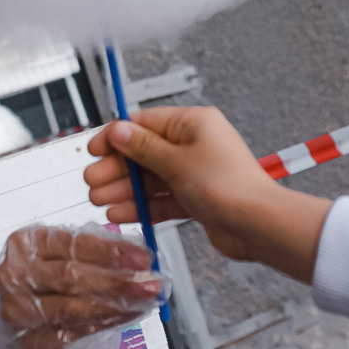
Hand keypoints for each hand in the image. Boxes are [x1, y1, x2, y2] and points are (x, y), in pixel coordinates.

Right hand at [0, 225, 159, 348]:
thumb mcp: (59, 252)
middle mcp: (15, 275)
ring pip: (73, 308)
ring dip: (115, 306)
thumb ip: (92, 250)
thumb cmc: (43, 276)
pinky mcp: (29, 340)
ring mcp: (19, 310)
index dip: (110, 251)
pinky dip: (105, 324)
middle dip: (116, 281)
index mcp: (25, 243)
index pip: (71, 243)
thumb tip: (138, 257)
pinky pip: (74, 332)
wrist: (13, 313)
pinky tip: (127, 316)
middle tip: (150, 283)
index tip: (143, 257)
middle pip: (71, 277)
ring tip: (144, 301)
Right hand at [84, 108, 331, 281]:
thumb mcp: (177, 161)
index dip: (116, 137)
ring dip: (124, 190)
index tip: (93, 150)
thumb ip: (143, 147)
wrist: (257, 225)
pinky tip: (119, 213)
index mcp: (193, 124)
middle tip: (91, 181)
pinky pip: (162, 199)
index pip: (144, 123)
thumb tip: (119, 130)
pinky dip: (141, 206)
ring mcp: (195, 173)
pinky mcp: (196, 199)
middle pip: (144, 153)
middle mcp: (194, 146)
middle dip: (115, 168)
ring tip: (99, 201)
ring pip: (150, 179)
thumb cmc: (227, 186)